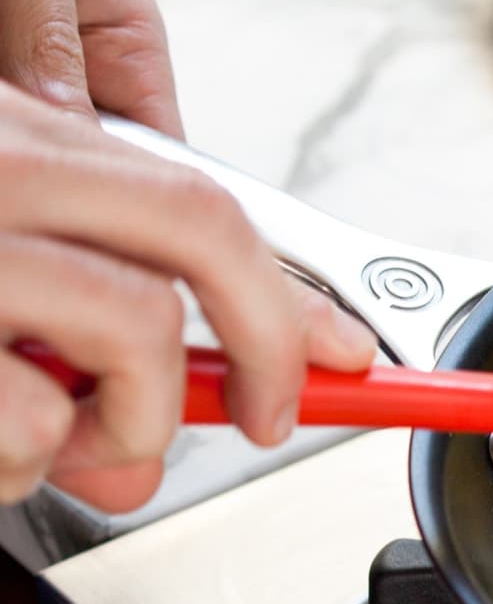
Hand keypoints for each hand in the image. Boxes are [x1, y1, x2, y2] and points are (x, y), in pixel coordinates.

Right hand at [0, 83, 376, 511]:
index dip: (286, 289)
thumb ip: (68, 347)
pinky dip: (27, 460)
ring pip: (140, 324)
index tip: (348, 352)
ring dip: (132, 421)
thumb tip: (139, 463)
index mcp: (14, 140)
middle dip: (270, 340)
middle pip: (203, 228)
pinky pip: (37, 416)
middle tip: (270, 416)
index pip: (191, 203)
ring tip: (56, 444)